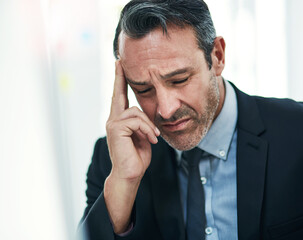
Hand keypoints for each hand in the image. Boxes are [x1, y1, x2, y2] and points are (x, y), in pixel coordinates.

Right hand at [104, 60, 159, 233]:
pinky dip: (147, 130)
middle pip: (118, 93)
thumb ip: (142, 124)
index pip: (120, 97)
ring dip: (148, 125)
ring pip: (135, 111)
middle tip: (119, 61)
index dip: (120, 81)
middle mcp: (113, 119)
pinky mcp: (115, 128)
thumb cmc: (137, 157)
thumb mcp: (143, 136)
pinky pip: (136, 120)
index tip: (119, 66)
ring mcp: (112, 123)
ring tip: (153, 138)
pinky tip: (151, 140)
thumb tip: (146, 116)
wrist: (130, 175)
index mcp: (120, 120)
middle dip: (119, 77)